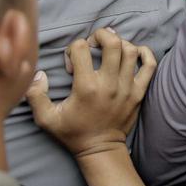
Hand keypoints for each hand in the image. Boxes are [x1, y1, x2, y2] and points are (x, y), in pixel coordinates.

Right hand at [29, 28, 156, 157]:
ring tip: (110, 49)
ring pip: (131, 50)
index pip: (81, 48)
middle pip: (113, 43)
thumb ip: (35, 95)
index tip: (71, 64)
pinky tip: (134, 53)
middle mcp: (109, 84)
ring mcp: (127, 88)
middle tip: (93, 43)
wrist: (101, 150)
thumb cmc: (73, 133)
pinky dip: (145, 53)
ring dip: (120, 43)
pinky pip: (150, 65)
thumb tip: (38, 73)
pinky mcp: (139, 92)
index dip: (72, 50)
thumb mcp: (46, 119)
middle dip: (100, 35)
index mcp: (86, 87)